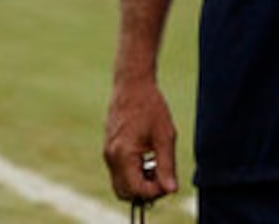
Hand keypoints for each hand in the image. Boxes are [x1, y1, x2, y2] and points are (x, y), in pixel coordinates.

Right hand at [103, 78, 178, 203]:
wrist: (132, 84)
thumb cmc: (150, 106)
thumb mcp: (165, 136)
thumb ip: (166, 165)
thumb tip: (171, 190)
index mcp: (124, 154)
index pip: (137, 190)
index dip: (155, 192)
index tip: (169, 182)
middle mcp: (111, 156)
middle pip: (124, 193)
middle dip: (144, 192)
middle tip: (162, 177)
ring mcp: (107, 152)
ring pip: (120, 183)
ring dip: (138, 183)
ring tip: (156, 165)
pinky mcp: (109, 148)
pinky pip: (118, 171)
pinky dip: (132, 173)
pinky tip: (147, 157)